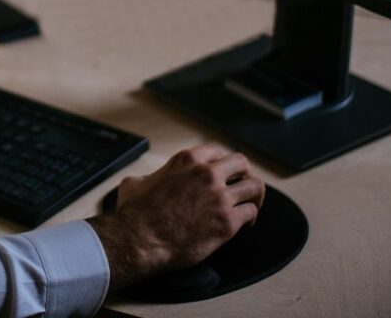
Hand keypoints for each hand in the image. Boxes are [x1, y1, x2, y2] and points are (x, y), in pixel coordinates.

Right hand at [87, 145, 264, 290]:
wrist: (141, 239)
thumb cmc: (136, 212)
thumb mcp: (136, 181)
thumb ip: (150, 176)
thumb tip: (150, 180)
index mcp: (187, 160)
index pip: (217, 151)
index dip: (221, 163)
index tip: (223, 173)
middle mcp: (207, 173)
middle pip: (241, 164)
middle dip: (243, 174)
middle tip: (241, 186)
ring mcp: (220, 197)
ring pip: (254, 187)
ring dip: (253, 196)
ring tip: (248, 204)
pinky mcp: (228, 222)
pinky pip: (251, 212)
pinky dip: (250, 218)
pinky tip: (243, 224)